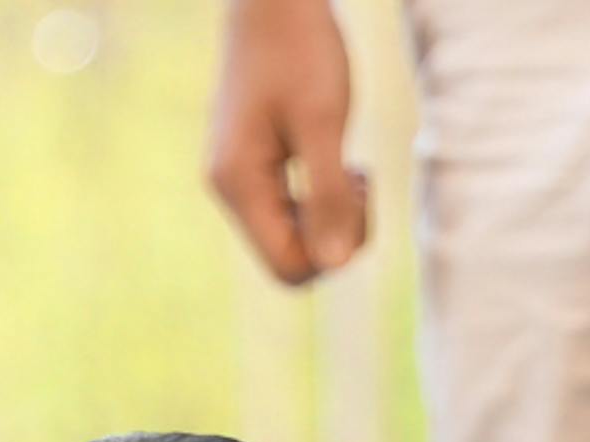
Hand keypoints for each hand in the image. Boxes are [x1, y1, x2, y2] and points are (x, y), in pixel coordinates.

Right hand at [205, 0, 368, 285]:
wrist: (274, 1)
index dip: (332, 253)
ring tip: (352, 168)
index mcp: (238, 183)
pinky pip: (293, 211)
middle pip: (292, 259)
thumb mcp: (323, 123)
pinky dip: (323, 198)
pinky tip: (339, 163)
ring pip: (295, 237)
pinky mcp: (255, 166)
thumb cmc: (300, 51)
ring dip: (334, 215)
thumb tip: (335, 264)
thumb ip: (328, 195)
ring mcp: (239, 178)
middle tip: (358, 179)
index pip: (288, 267)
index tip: (353, 196)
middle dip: (336, 236)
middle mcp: (230, 189)